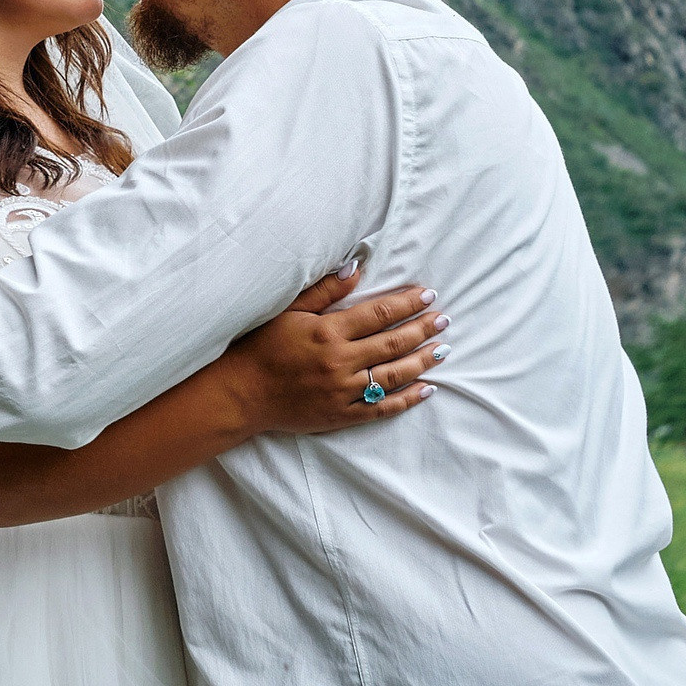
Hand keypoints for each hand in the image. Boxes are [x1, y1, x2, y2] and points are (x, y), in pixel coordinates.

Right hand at [224, 270, 449, 434]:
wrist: (241, 393)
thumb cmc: (261, 347)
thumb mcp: (288, 312)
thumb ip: (323, 292)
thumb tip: (355, 270)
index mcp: (327, 332)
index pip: (379, 314)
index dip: (406, 303)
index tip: (428, 295)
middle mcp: (340, 362)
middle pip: (393, 344)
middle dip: (423, 330)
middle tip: (444, 320)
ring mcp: (343, 392)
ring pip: (394, 375)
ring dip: (422, 361)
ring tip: (443, 350)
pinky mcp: (342, 415)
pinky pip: (383, 408)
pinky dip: (408, 398)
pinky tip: (427, 388)